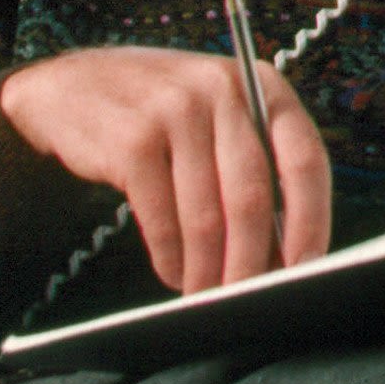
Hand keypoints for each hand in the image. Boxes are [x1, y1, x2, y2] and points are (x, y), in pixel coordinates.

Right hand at [0, 46, 330, 293]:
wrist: (73, 88)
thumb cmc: (163, 113)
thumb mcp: (219, 115)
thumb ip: (255, 164)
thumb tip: (282, 251)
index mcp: (263, 84)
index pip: (305, 159)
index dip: (311, 220)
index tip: (308, 267)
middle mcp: (223, 90)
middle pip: (252, 196)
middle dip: (253, 261)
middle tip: (249, 299)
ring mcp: (175, 111)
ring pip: (206, 216)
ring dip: (209, 270)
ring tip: (208, 294)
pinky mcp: (132, 141)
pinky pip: (162, 220)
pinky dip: (171, 260)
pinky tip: (175, 273)